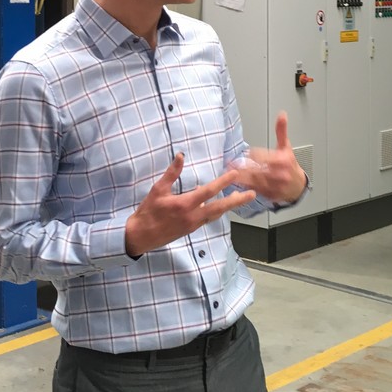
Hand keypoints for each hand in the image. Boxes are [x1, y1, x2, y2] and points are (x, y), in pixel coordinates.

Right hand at [125, 152, 255, 256]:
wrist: (141, 235)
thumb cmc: (148, 211)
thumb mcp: (158, 190)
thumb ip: (171, 173)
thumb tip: (181, 156)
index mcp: (185, 205)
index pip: (208, 191)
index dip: (222, 182)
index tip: (234, 174)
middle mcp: (192, 216)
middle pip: (220, 207)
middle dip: (236, 200)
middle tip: (251, 195)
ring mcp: (193, 224)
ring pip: (215, 214)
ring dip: (228, 205)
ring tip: (240, 198)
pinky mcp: (190, 229)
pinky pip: (208, 218)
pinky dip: (216, 211)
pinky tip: (219, 205)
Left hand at [230, 112, 305, 204]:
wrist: (298, 185)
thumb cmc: (290, 165)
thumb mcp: (286, 147)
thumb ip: (281, 131)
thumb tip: (282, 115)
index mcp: (283, 161)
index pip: (264, 157)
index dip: (253, 155)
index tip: (245, 152)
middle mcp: (279, 174)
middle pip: (258, 170)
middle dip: (244, 167)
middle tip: (230, 164)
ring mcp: (275, 186)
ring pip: (255, 182)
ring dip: (242, 178)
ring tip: (230, 174)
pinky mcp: (270, 195)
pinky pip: (256, 192)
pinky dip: (246, 189)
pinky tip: (237, 185)